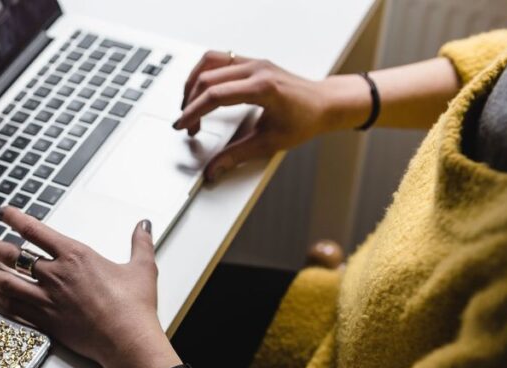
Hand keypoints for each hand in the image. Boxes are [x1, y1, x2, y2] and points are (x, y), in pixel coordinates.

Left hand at [0, 208, 180, 367]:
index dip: (14, 218)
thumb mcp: (142, 268)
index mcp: (75, 256)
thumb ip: (140, 243)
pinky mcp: (45, 321)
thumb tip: (144, 226)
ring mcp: (47, 299)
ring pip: (6, 282)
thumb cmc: (133, 307)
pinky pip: (14, 308)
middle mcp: (55, 275)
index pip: (35, 230)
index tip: (3, 212)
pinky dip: (0, 299)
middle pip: (12, 256)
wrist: (126, 339)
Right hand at [174, 51, 334, 179]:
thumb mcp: (269, 143)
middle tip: (188, 127)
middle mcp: (256, 69)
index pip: (216, 95)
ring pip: (209, 63)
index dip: (193, 112)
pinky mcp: (252, 62)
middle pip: (207, 78)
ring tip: (189, 106)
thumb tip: (213, 170)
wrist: (324, 104)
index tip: (181, 126)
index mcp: (263, 88)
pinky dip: (204, 74)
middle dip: (190, 103)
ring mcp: (253, 62)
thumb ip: (237, 155)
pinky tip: (201, 91)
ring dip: (193, 83)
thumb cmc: (305, 120)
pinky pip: (219, 59)